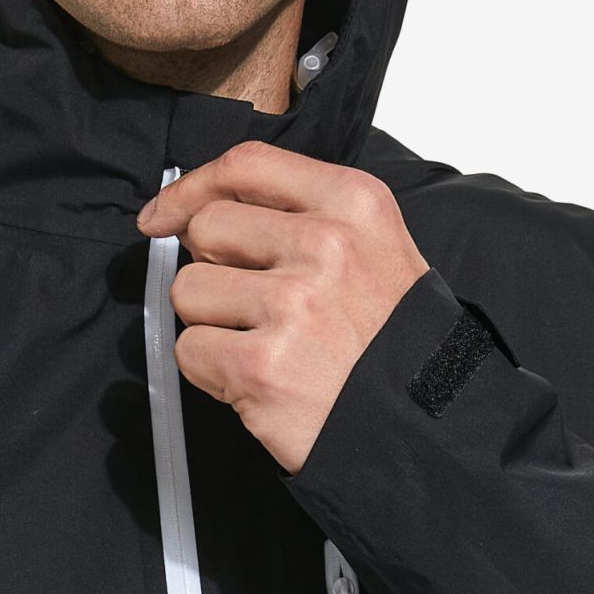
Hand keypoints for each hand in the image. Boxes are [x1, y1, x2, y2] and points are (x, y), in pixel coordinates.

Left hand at [134, 140, 430, 474]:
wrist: (427, 428)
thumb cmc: (392, 340)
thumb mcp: (372, 247)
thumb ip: (298, 216)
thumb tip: (191, 210)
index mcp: (355, 203)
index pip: (247, 164)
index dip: (192, 188)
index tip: (165, 213)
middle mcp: (327, 244)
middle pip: (207, 227)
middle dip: (211, 268)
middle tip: (253, 305)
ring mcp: (294, 305)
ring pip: (189, 290)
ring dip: (210, 322)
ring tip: (265, 345)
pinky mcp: (263, 366)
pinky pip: (190, 351)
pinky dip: (212, 372)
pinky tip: (260, 380)